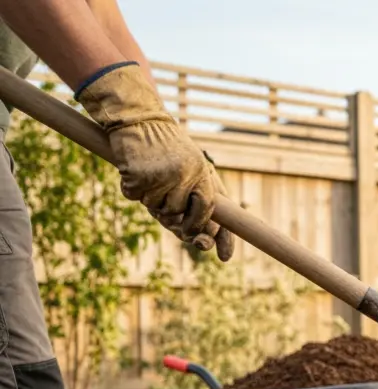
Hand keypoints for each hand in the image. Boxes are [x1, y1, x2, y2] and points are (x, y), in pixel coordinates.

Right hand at [76, 63, 234, 259]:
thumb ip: (199, 200)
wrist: (139, 117)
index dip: (206, 230)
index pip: (209, 211)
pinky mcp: (137, 174)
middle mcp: (185, 175)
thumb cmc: (167, 147)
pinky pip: (134, 197)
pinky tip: (134, 169)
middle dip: (171, 216)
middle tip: (164, 198)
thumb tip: (203, 242)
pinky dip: (131, 189)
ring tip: (150, 175)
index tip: (205, 244)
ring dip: (150, 199)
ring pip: (156, 209)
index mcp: (203, 173)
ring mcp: (161, 176)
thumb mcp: (192, 168)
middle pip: (179, 216)